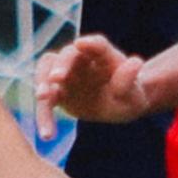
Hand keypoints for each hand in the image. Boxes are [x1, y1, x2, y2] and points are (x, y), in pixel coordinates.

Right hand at [33, 32, 156, 127]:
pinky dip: (44, 114)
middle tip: (56, 78)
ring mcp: (67, 73)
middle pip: (68, 55)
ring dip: (42, 83)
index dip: (90, 43)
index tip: (81, 44)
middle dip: (61, 65)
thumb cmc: (130, 95)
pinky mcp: (58, 92)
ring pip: (48, 71)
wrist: (119, 106)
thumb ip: (129, 79)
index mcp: (105, 56)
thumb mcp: (134, 93)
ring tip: (43, 98)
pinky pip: (46, 100)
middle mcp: (82, 60)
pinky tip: (47, 134)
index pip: (98, 45)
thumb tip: (135, 62)